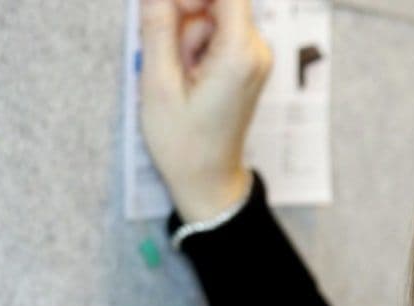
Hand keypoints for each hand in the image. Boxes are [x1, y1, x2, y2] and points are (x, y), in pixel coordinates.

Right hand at [138, 0, 272, 222]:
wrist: (208, 180)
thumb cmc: (183, 142)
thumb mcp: (157, 84)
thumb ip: (157, 28)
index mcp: (240, 52)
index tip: (165, 11)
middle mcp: (256, 49)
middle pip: (217, 0)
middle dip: (183, 15)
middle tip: (168, 55)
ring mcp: (254, 55)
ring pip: (212, 15)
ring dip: (186, 34)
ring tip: (180, 75)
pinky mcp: (245, 61)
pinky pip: (216, 32)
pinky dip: (194, 45)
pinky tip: (187, 74)